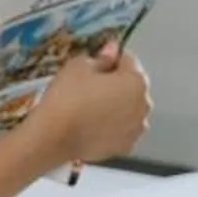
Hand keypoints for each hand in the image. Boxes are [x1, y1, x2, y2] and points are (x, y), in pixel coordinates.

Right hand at [32, 40, 153, 167]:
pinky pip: (122, 130)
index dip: (110, 58)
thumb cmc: (66, 98)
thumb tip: (111, 50)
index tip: (94, 63)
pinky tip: (92, 126)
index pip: (128, 60)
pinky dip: (112, 127)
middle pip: (132, 87)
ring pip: (129, 110)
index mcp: (136, 81)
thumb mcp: (77, 67)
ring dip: (116, 106)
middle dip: (116, 84)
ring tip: (89, 109)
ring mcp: (137, 128)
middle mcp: (144, 104)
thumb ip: (100, 58)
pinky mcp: (125, 146)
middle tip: (88, 87)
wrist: (53, 137)